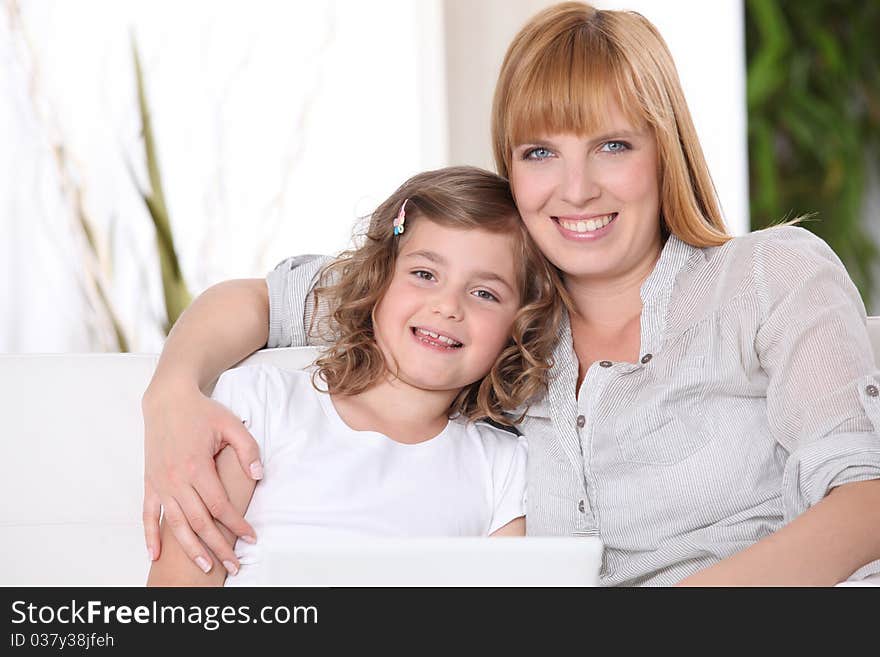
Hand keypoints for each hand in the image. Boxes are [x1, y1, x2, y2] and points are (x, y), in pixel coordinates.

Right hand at [142, 383, 261, 573]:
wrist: (167, 400)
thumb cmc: (201, 412)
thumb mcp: (231, 424)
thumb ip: (248, 450)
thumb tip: (259, 476)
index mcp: (197, 466)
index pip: (220, 506)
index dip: (236, 525)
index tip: (251, 537)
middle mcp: (175, 479)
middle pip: (199, 522)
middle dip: (218, 547)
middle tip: (233, 565)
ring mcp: (160, 483)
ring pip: (176, 524)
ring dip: (190, 548)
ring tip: (205, 566)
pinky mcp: (149, 482)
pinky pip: (148, 514)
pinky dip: (150, 536)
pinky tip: (156, 554)